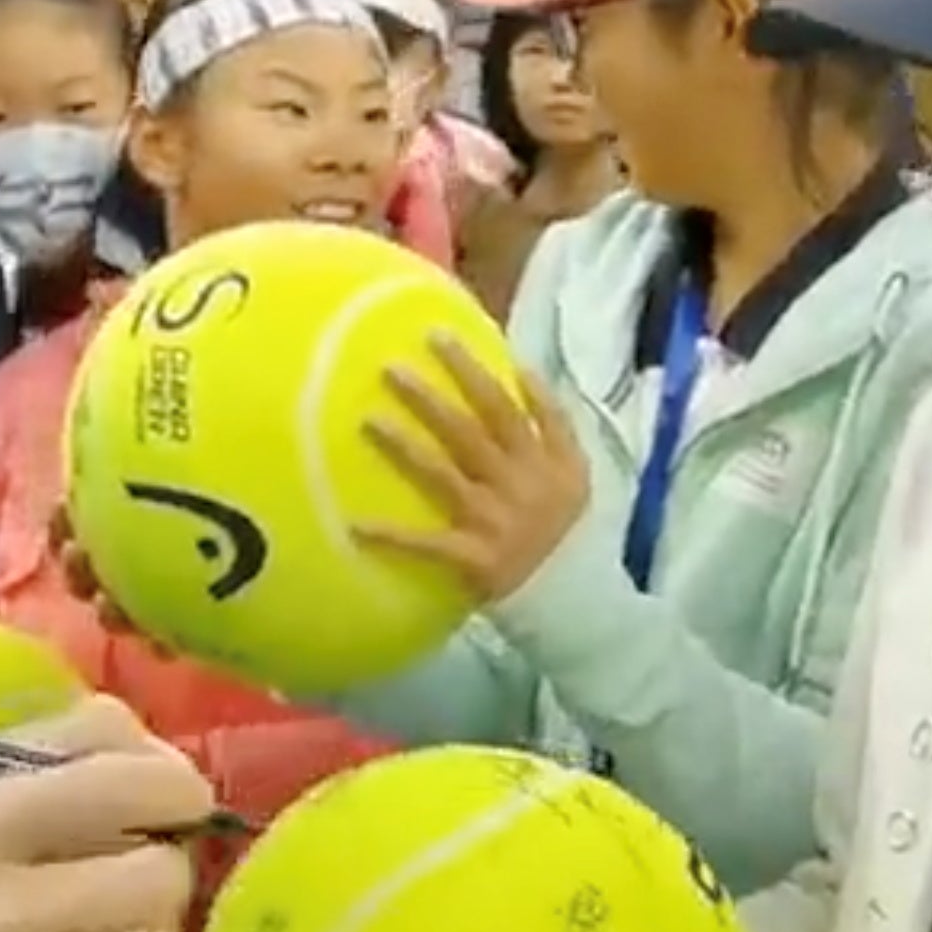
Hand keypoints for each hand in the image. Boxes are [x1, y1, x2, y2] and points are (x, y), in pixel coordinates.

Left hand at [357, 333, 589, 605]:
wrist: (576, 596)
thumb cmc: (568, 526)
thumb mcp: (576, 469)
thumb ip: (553, 419)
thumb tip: (523, 369)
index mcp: (541, 459)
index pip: (503, 404)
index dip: (472, 370)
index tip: (435, 335)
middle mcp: (516, 484)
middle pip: (468, 432)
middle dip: (429, 397)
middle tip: (389, 367)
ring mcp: (493, 521)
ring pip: (444, 476)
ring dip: (406, 448)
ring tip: (368, 421)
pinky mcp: (474, 558)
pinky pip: (427, 545)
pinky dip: (393, 537)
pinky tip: (354, 525)